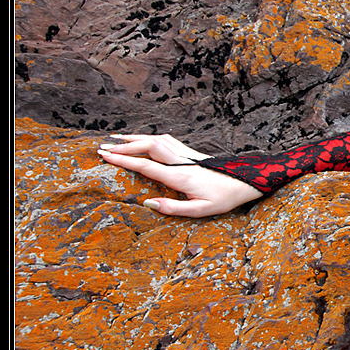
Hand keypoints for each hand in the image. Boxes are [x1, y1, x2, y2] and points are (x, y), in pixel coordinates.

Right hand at [97, 134, 263, 216]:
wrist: (246, 181)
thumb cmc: (224, 199)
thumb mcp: (200, 211)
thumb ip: (173, 208)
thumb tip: (148, 203)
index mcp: (180, 176)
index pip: (146, 165)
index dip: (124, 160)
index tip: (105, 156)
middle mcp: (182, 161)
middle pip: (149, 146)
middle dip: (124, 146)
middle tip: (102, 148)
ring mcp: (187, 154)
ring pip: (157, 139)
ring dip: (135, 138)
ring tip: (116, 140)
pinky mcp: (191, 152)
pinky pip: (167, 140)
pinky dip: (150, 138)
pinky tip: (142, 139)